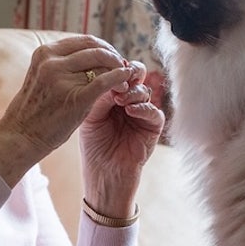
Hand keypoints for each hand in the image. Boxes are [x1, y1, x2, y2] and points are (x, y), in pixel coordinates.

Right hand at [0, 35, 141, 186]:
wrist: (20, 137)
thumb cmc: (33, 111)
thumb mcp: (41, 77)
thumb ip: (62, 65)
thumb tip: (91, 57)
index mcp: (44, 53)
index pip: (84, 41)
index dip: (104, 47)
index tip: (112, 57)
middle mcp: (52, 61)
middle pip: (95, 48)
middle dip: (114, 56)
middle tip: (123, 67)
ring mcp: (62, 78)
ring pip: (102, 62)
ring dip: (118, 68)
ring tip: (125, 79)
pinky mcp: (74, 97)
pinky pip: (104, 81)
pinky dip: (119, 79)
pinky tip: (125, 83)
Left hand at [78, 58, 163, 216]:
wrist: (104, 178)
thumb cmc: (93, 149)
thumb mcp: (90, 118)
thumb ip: (99, 96)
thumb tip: (109, 74)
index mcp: (112, 96)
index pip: (117, 73)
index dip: (114, 68)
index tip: (106, 67)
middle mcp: (128, 102)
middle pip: (136, 76)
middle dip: (129, 72)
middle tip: (120, 75)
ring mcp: (141, 114)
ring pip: (145, 91)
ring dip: (133, 92)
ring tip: (120, 99)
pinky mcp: (152, 128)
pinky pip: (154, 112)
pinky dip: (143, 108)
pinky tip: (130, 111)